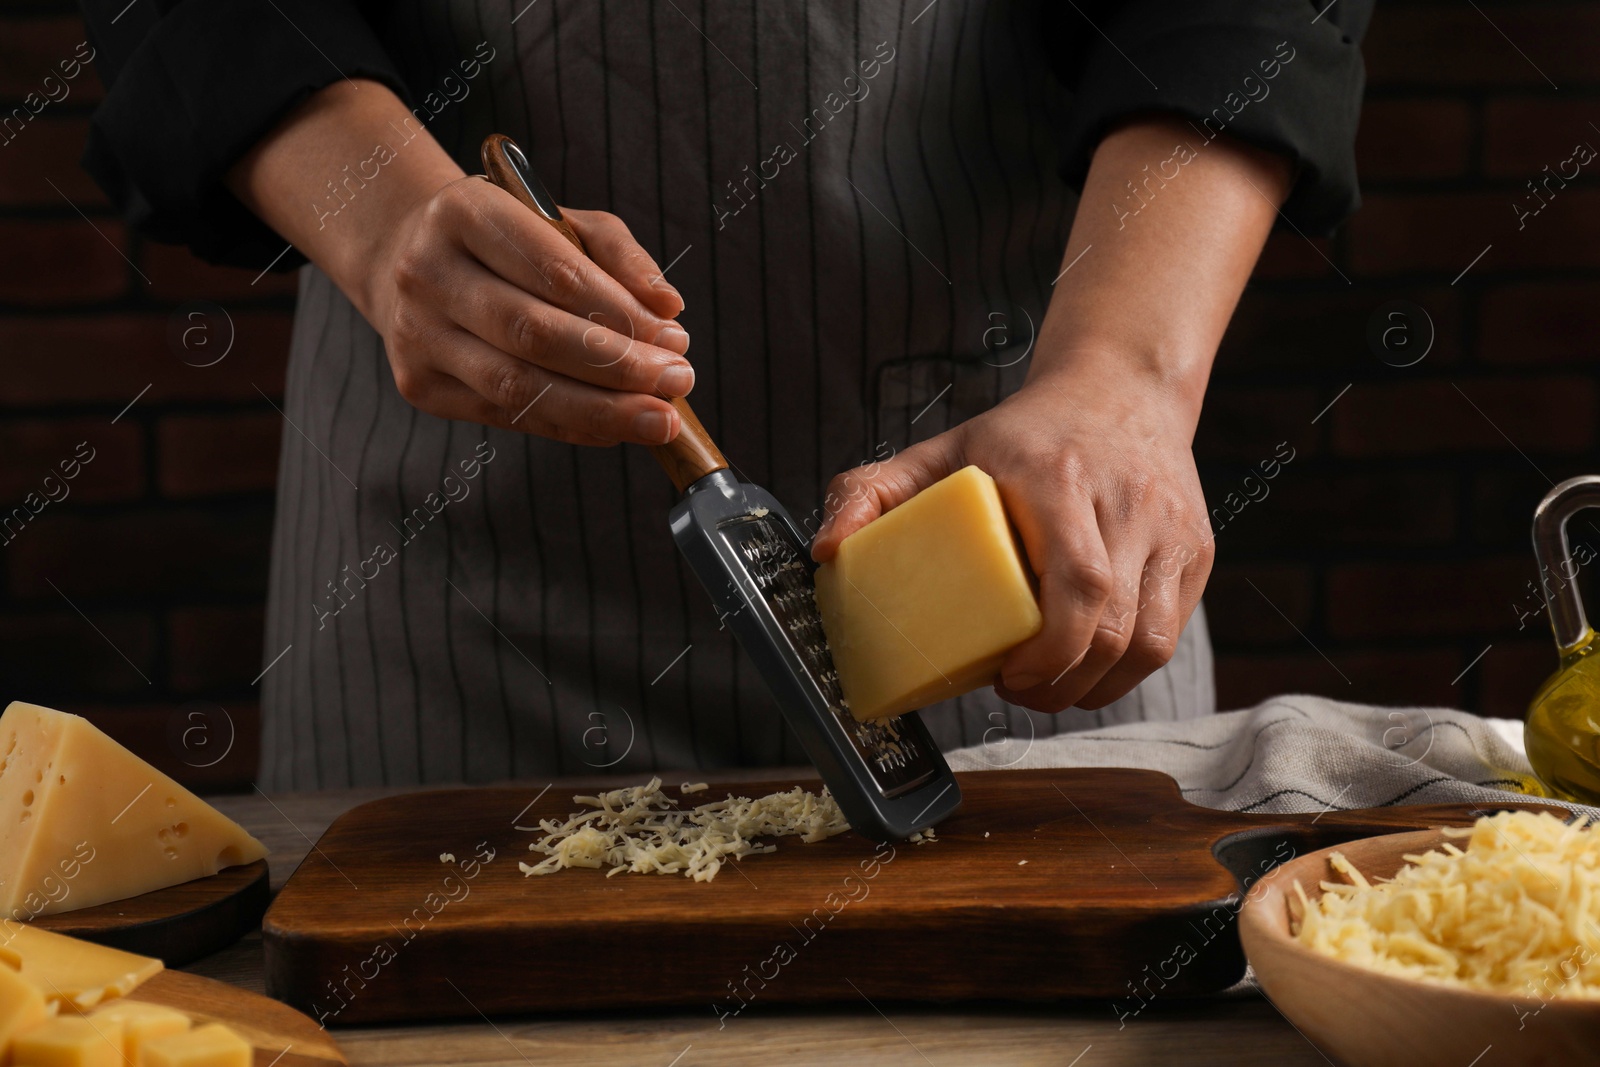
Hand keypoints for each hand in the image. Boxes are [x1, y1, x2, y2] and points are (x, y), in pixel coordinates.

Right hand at [368, 176, 693, 445]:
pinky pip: (506, 416)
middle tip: (678, 381)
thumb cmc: (504, 239)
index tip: (674, 338)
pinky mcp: (420, 383)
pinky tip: (615, 427)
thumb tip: (667, 307)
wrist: (406, 258)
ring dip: (599, 409)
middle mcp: (428, 273)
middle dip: (617, 365)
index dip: (620, 312)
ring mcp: (417, 333)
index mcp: (464, 213)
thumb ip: (618, 255)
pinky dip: (569, 426)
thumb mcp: (560, 221)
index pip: (554, 271)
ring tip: (658, 418)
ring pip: (518, 387)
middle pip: (533, 334)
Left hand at [810, 362, 1213, 712]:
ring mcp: (1172, 529)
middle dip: (1063, 684)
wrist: (1121, 387)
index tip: (1007, 676)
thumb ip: (871, 491)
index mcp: (1061, 478)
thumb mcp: (942, 450)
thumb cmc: (1024, 433)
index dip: (1048, 649)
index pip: (1079, 582)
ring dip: (1097, 686)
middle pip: (1115, 627)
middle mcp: (1127, 503)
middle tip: (1016, 690)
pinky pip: (1170, 633)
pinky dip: (1127, 667)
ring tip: (1048, 687)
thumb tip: (823, 553)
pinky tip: (1086, 668)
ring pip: (1151, 642)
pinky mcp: (1196, 551)